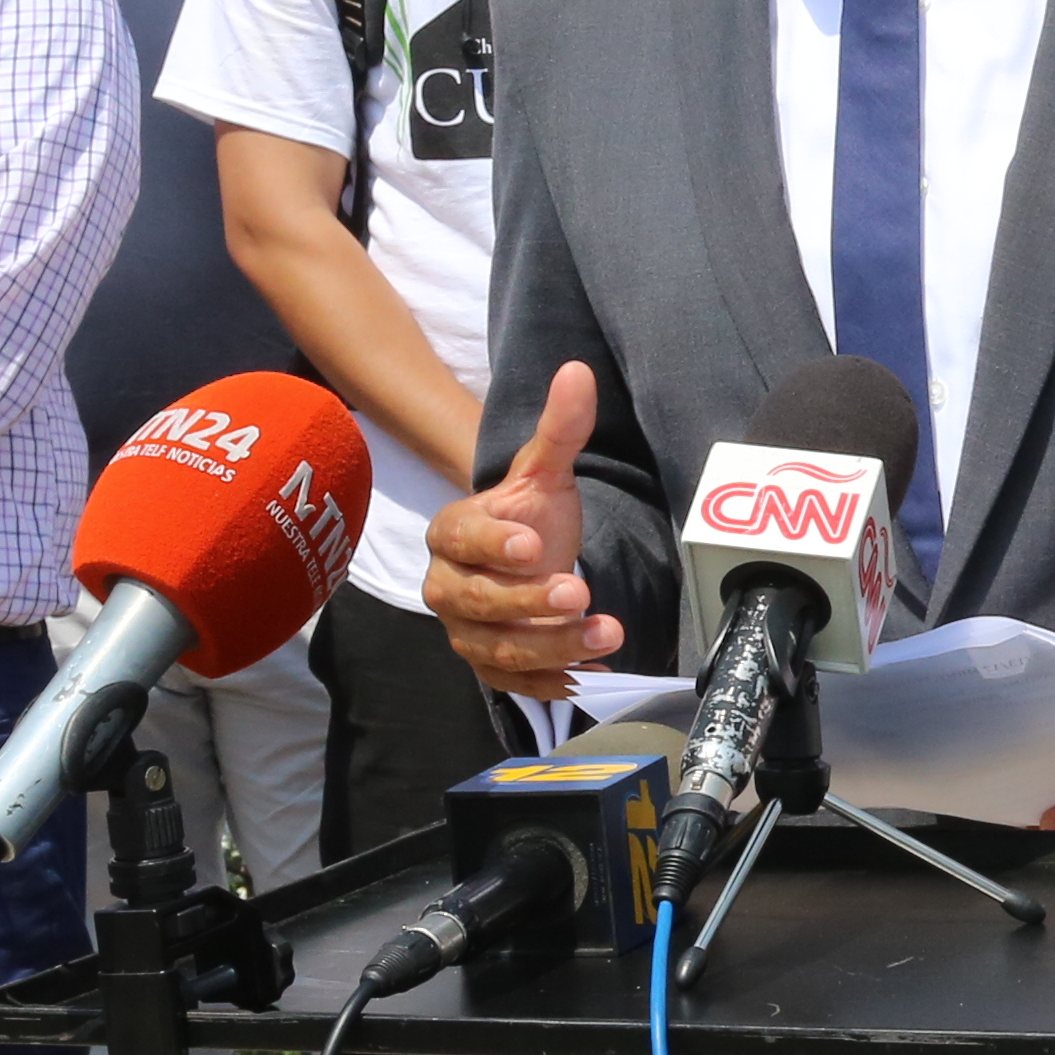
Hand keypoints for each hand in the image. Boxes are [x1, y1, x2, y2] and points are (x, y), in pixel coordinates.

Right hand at [426, 363, 625, 690]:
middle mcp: (447, 585)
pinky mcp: (490, 665)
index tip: (535, 544)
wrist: (526, 559)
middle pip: (478, 601)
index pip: (462, 539)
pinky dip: (548, 683)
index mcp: (452, 532)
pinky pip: (512, 683)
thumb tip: (578, 371)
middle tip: (578, 593)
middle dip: (528, 600)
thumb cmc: (530, 515)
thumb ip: (560, 428)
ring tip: (607, 633)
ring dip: (553, 646)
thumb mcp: (546, 472)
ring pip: (499, 648)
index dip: (494, 543)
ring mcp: (466, 631)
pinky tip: (588, 675)